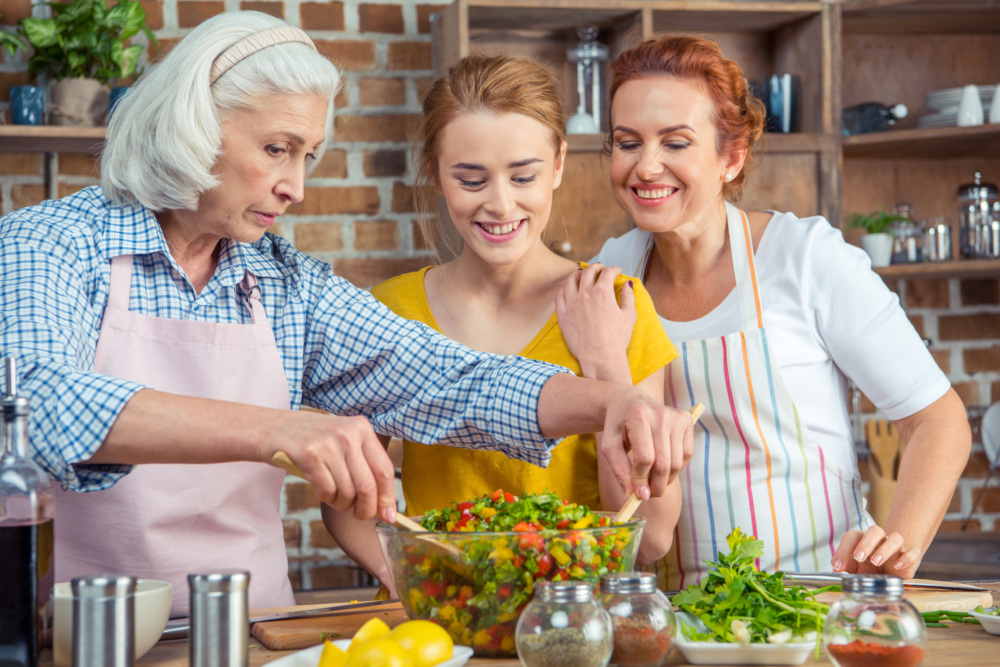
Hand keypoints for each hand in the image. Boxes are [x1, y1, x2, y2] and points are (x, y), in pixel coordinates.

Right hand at [264, 412, 396, 522]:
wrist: (271, 428)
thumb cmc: (312, 440)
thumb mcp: (343, 439)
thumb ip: (364, 463)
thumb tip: (384, 503)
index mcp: (362, 427)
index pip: (384, 469)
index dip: (388, 497)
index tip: (389, 515)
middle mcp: (348, 433)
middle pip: (368, 485)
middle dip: (366, 509)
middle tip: (359, 515)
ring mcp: (328, 443)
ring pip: (347, 492)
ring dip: (342, 504)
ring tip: (334, 497)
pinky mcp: (309, 455)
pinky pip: (327, 491)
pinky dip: (326, 498)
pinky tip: (320, 491)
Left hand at [555, 263, 635, 380]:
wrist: (600, 357)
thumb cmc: (617, 338)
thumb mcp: (629, 315)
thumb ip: (629, 296)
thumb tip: (628, 284)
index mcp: (603, 293)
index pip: (607, 273)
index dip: (614, 269)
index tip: (616, 271)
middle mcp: (585, 295)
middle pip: (588, 273)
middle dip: (596, 267)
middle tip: (600, 268)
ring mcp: (572, 304)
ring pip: (570, 281)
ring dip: (577, 274)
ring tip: (581, 274)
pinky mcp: (562, 315)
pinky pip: (559, 296)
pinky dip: (564, 289)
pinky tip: (568, 289)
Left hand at [598, 387, 694, 498]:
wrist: (628, 401)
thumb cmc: (617, 427)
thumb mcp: (610, 448)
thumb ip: (621, 472)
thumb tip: (634, 497)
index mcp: (638, 416)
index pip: (645, 458)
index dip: (641, 479)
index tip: (636, 493)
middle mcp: (661, 414)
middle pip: (663, 463)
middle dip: (655, 486)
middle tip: (647, 495)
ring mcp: (677, 416)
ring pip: (677, 463)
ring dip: (666, 480)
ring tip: (652, 481)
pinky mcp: (687, 420)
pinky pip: (687, 455)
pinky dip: (676, 468)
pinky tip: (663, 466)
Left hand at [832, 526, 921, 577]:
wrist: (893, 572)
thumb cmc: (871, 568)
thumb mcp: (856, 569)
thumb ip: (847, 566)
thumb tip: (836, 566)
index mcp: (863, 539)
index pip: (852, 537)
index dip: (843, 550)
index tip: (837, 566)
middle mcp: (880, 539)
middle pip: (875, 531)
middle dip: (865, 543)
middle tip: (858, 558)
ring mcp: (897, 546)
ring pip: (895, 538)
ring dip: (885, 549)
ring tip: (876, 561)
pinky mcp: (910, 555)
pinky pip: (913, 552)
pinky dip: (907, 557)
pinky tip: (898, 566)